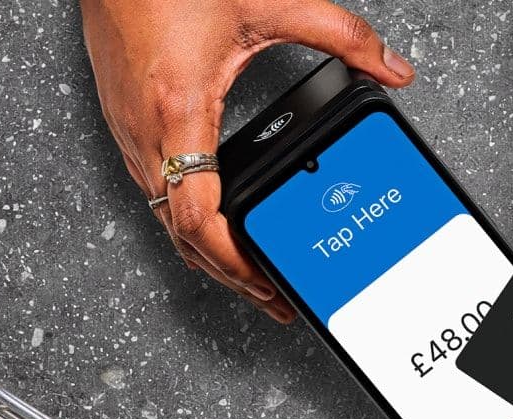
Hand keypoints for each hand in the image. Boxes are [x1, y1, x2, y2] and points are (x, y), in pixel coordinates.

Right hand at [80, 0, 414, 321]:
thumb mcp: (266, 2)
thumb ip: (340, 35)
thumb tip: (389, 66)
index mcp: (176, 109)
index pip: (198, 216)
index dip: (232, 260)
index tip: (265, 282)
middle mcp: (143, 130)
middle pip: (181, 234)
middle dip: (228, 273)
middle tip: (270, 296)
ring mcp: (126, 129)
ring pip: (162, 218)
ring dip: (205, 252)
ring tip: (247, 271)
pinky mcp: (123, 121)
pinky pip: (154, 191)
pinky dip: (186, 220)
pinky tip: (214, 221)